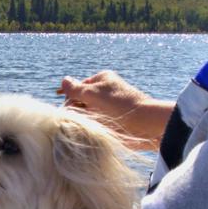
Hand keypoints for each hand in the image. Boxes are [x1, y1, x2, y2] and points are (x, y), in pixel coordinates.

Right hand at [56, 71, 173, 150]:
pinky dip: (88, 125)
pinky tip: (88, 128)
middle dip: (75, 107)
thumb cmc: (119, 104)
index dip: (71, 95)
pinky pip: (92, 121)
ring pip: (85, 112)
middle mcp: (104, 92)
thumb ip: (75, 88)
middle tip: (76, 114)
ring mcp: (107, 107)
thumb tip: (64, 80)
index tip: (69, 103)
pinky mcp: (110, 120)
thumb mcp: (93, 93)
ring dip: (81, 117)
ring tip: (84, 122)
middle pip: (80, 99)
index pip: (78, 86)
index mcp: (102, 80)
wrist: (143, 123)